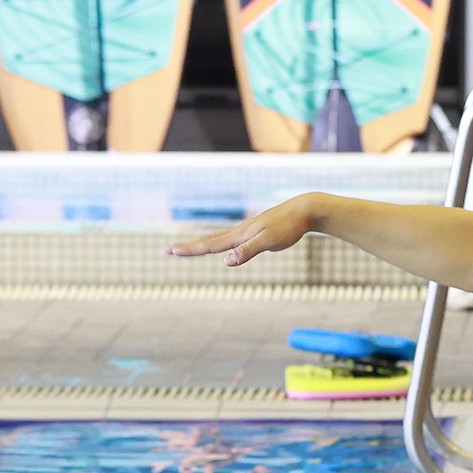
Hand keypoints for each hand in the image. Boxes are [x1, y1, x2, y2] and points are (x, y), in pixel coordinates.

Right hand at [167, 194, 318, 266]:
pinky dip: (221, 245)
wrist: (304, 210)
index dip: (190, 249)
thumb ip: (248, 251)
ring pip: (219, 240)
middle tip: (168, 249)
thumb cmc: (289, 226)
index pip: (210, 244)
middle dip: (189, 247)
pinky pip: (233, 241)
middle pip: (209, 241)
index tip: (171, 250)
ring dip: (202, 245)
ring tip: (188, 248)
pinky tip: (222, 249)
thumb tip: (226, 261)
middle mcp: (240, 232)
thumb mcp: (269, 241)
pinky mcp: (256, 233)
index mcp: (240, 235)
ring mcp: (248, 232)